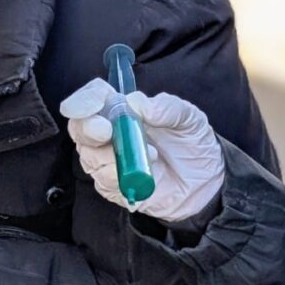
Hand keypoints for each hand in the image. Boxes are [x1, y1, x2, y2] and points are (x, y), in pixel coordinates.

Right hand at [59, 77, 224, 222]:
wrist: (206, 183)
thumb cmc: (192, 144)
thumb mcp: (190, 119)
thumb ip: (167, 107)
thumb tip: (137, 103)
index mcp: (120, 109)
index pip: (91, 98)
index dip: (85, 99)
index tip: (93, 105)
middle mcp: (107, 133)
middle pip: (79, 127)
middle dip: (88, 128)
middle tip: (107, 131)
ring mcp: (107, 161)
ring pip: (88, 156)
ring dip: (114, 156)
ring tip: (150, 154)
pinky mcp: (112, 186)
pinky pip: (102, 181)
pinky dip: (120, 177)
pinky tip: (144, 174)